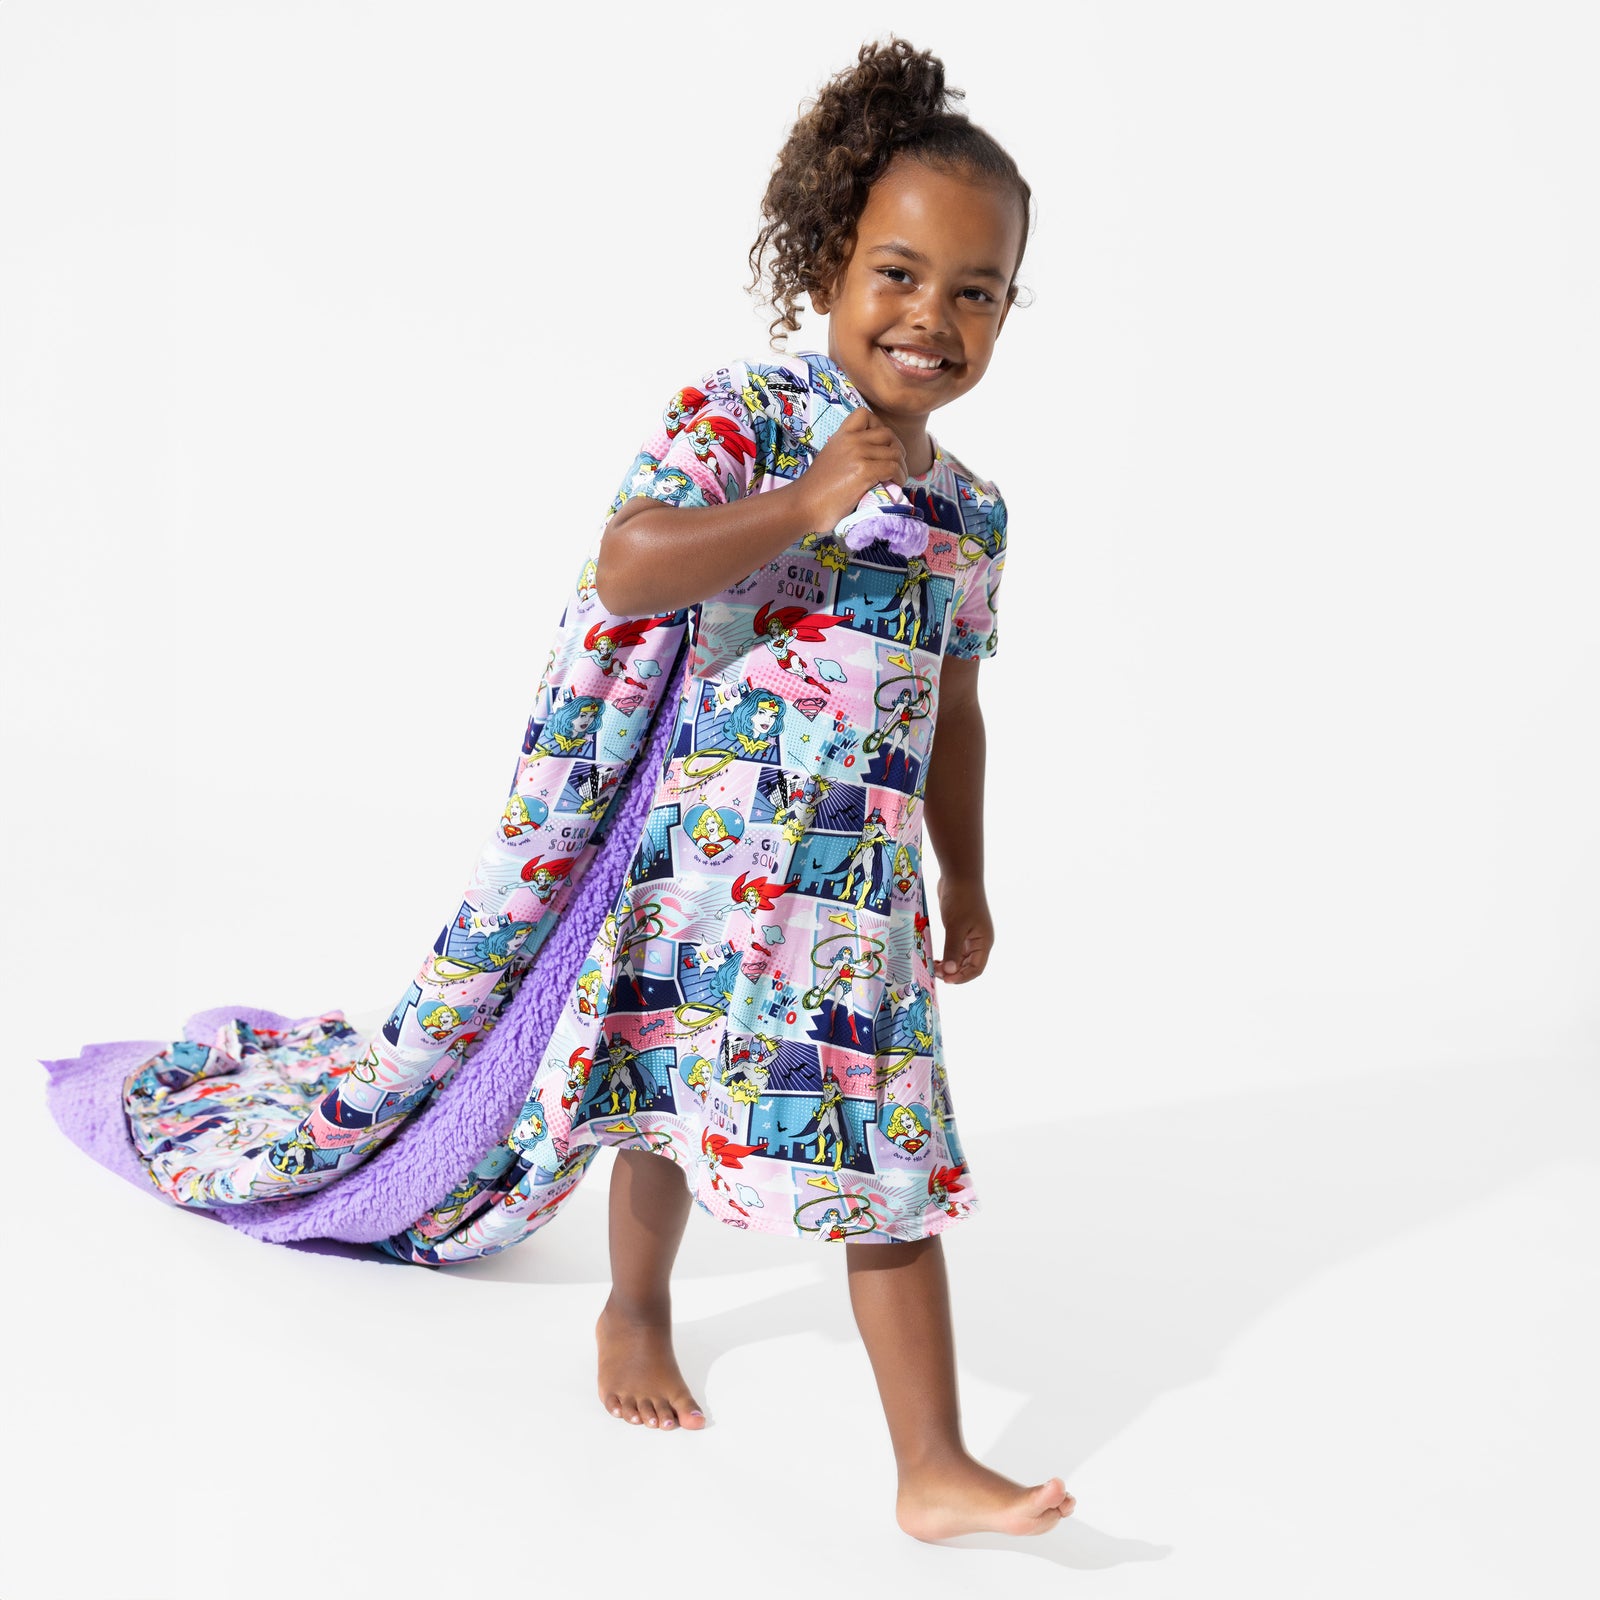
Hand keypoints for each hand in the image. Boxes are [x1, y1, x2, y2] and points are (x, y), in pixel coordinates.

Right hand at [795, 406, 908, 531]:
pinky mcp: (864, 471)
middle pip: (888, 434)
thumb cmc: (816, 490)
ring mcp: (858, 454)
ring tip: (896, 479)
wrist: (803, 504)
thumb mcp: (831, 459)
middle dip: (897, 450)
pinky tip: (894, 485)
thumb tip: (872, 461)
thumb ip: (849, 453)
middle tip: (895, 467)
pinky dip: (899, 477)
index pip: (865, 414)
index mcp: (841, 436)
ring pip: (895, 452)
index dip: (880, 427)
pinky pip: (893, 468)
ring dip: (901, 467)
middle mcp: (851, 440)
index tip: (881, 446)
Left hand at [936, 878, 993, 983]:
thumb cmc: (961, 900)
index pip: (976, 968)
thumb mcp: (955, 927)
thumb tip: (951, 972)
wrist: (958, 875)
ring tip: (934, 966)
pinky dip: (946, 954)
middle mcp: (979, 940)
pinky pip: (954, 947)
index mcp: (984, 942)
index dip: (962, 977)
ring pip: (960, 957)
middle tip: (935, 972)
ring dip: (949, 964)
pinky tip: (935, 956)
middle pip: (968, 965)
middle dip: (954, 972)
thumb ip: (953, 950)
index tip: (946, 980)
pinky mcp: (960, 928)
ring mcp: (970, 934)